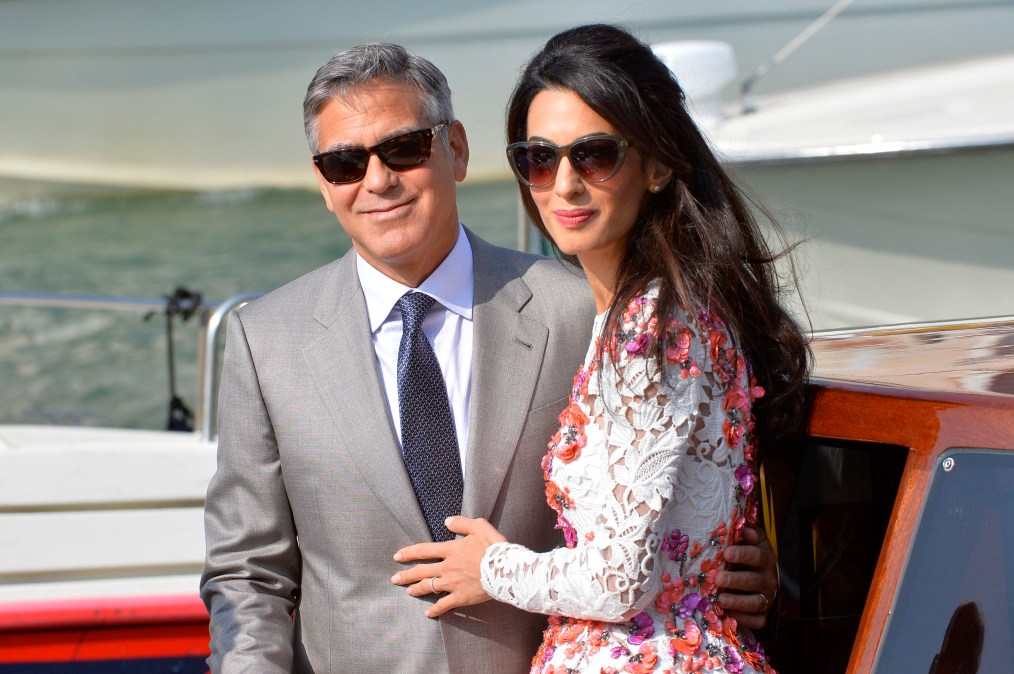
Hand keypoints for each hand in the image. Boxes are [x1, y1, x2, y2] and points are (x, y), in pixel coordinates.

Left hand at [391, 516, 506, 617]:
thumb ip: (461, 523)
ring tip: (408, 591)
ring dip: (416, 589)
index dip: (409, 553)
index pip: (424, 551)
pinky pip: (444, 605)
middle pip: (421, 571)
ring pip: (429, 587)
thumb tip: (447, 521)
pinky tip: (428, 613)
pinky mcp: (461, 597)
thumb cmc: (494, 547)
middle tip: (394, 579)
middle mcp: (447, 567)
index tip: (397, 556)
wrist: (506, 570)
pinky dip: (435, 610)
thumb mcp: (479, 526)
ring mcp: (453, 583)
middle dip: (406, 575)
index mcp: (450, 550)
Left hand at [715, 525, 778, 629]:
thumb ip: (747, 535)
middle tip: (718, 578)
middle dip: (736, 580)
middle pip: (754, 581)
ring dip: (738, 602)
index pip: (757, 556)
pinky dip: (743, 619)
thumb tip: (744, 527)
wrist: (762, 579)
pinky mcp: (763, 615)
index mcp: (764, 559)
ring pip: (756, 603)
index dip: (743, 554)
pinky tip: (728, 614)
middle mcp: (768, 579)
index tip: (727, 553)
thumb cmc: (748, 557)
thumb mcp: (750, 542)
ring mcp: (767, 598)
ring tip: (721, 599)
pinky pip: (756, 621)